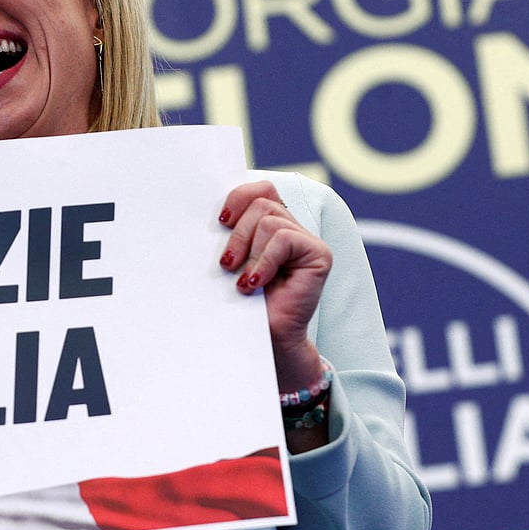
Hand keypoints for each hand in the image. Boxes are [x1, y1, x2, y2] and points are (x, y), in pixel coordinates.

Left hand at [218, 181, 330, 392]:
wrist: (264, 340)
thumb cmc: (242, 304)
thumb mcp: (231, 261)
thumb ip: (230, 233)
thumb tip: (210, 212)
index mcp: (270, 224)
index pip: (260, 188)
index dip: (239, 196)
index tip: (220, 221)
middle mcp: (292, 227)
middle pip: (262, 202)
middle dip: (237, 233)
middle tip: (226, 264)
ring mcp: (307, 240)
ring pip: (270, 220)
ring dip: (249, 252)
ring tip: (244, 281)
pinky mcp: (319, 254)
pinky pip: (285, 239)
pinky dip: (264, 261)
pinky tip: (255, 284)